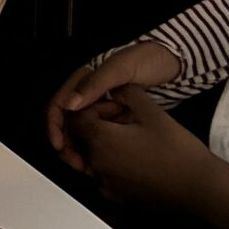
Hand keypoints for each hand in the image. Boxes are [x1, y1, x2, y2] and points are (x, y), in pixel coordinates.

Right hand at [48, 42, 180, 170]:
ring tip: (88, 167)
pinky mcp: (116, 119)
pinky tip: (103, 162)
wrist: (173, 64)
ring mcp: (102, 108)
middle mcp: (88, 95)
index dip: (55, 126)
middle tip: (76, 163)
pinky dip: (98, 149)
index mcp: (82, 81)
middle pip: (68, 122)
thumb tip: (69, 106)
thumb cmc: (146, 62)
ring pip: (83, 132)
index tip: (60, 145)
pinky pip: (101, 136)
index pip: (58, 105)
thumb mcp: (120, 69)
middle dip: (67, 143)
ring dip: (81, 149)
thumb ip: (95, 84)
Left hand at [64, 88, 228, 228]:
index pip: (76, 117)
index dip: (94, 107)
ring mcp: (107, 184)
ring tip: (132, 137)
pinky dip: (112, 163)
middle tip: (125, 119)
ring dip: (105, 143)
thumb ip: (128, 92)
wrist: (202, 189)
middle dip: (98, 124)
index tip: (116, 107)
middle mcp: (97, 165)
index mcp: (101, 141)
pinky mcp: (119, 197)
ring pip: (93, 156)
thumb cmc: (179, 151)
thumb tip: (116, 87)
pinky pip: (105, 175)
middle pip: (82, 137)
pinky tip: (136, 157)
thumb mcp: (153, 112)